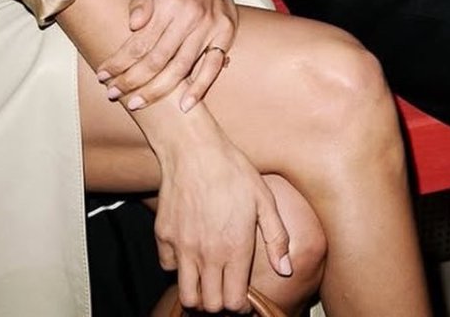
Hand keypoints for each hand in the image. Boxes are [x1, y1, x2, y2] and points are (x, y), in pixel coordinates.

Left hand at [97, 0, 237, 112]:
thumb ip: (139, 3)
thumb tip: (132, 25)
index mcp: (170, 3)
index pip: (140, 42)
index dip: (120, 62)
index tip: (103, 75)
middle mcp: (191, 17)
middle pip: (158, 59)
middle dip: (133, 81)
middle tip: (114, 94)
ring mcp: (210, 27)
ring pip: (182, 68)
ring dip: (158, 90)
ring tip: (138, 103)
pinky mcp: (225, 34)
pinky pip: (213, 66)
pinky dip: (199, 88)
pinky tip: (184, 105)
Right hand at [155, 122, 291, 311]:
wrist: (194, 149)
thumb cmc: (232, 170)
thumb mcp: (264, 199)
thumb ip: (277, 238)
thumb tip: (286, 268)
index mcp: (234, 249)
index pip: (233, 303)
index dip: (241, 307)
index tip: (243, 298)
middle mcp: (206, 254)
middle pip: (210, 305)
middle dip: (220, 304)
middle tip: (226, 289)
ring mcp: (182, 247)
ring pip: (187, 295)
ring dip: (198, 293)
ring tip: (207, 280)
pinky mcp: (163, 235)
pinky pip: (168, 266)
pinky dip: (177, 267)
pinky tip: (189, 252)